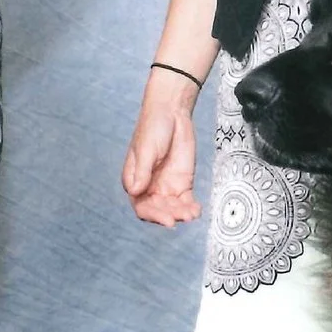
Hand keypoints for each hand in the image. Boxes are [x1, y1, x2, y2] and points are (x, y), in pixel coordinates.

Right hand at [123, 70, 204, 226]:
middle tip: (182, 217)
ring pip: (172, 208)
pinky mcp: (181, 182)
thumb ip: (142, 170)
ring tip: (192, 215)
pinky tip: (196, 211)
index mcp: (134, 180)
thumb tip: (135, 192)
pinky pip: (185, 200)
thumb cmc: (153, 127)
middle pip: (158, 210)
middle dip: (169, 215)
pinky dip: (190, 207)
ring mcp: (166, 186)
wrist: (172, 112)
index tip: (167, 219)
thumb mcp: (146, 148)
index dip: (153, 215)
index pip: (141, 205)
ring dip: (181, 214)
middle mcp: (149, 187)